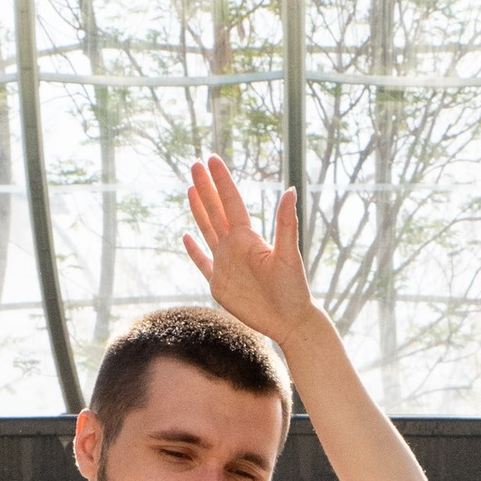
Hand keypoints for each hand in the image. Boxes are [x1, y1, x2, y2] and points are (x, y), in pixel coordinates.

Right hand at [182, 155, 317, 349]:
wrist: (289, 321)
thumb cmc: (294, 289)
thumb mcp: (289, 255)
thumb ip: (286, 223)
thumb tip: (290, 189)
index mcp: (248, 237)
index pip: (231, 202)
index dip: (221, 180)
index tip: (211, 159)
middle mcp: (235, 247)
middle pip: (215, 211)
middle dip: (206, 188)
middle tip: (195, 164)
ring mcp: (225, 264)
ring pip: (207, 230)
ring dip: (199, 210)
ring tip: (191, 188)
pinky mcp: (219, 285)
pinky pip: (202, 263)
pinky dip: (194, 251)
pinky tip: (186, 236)